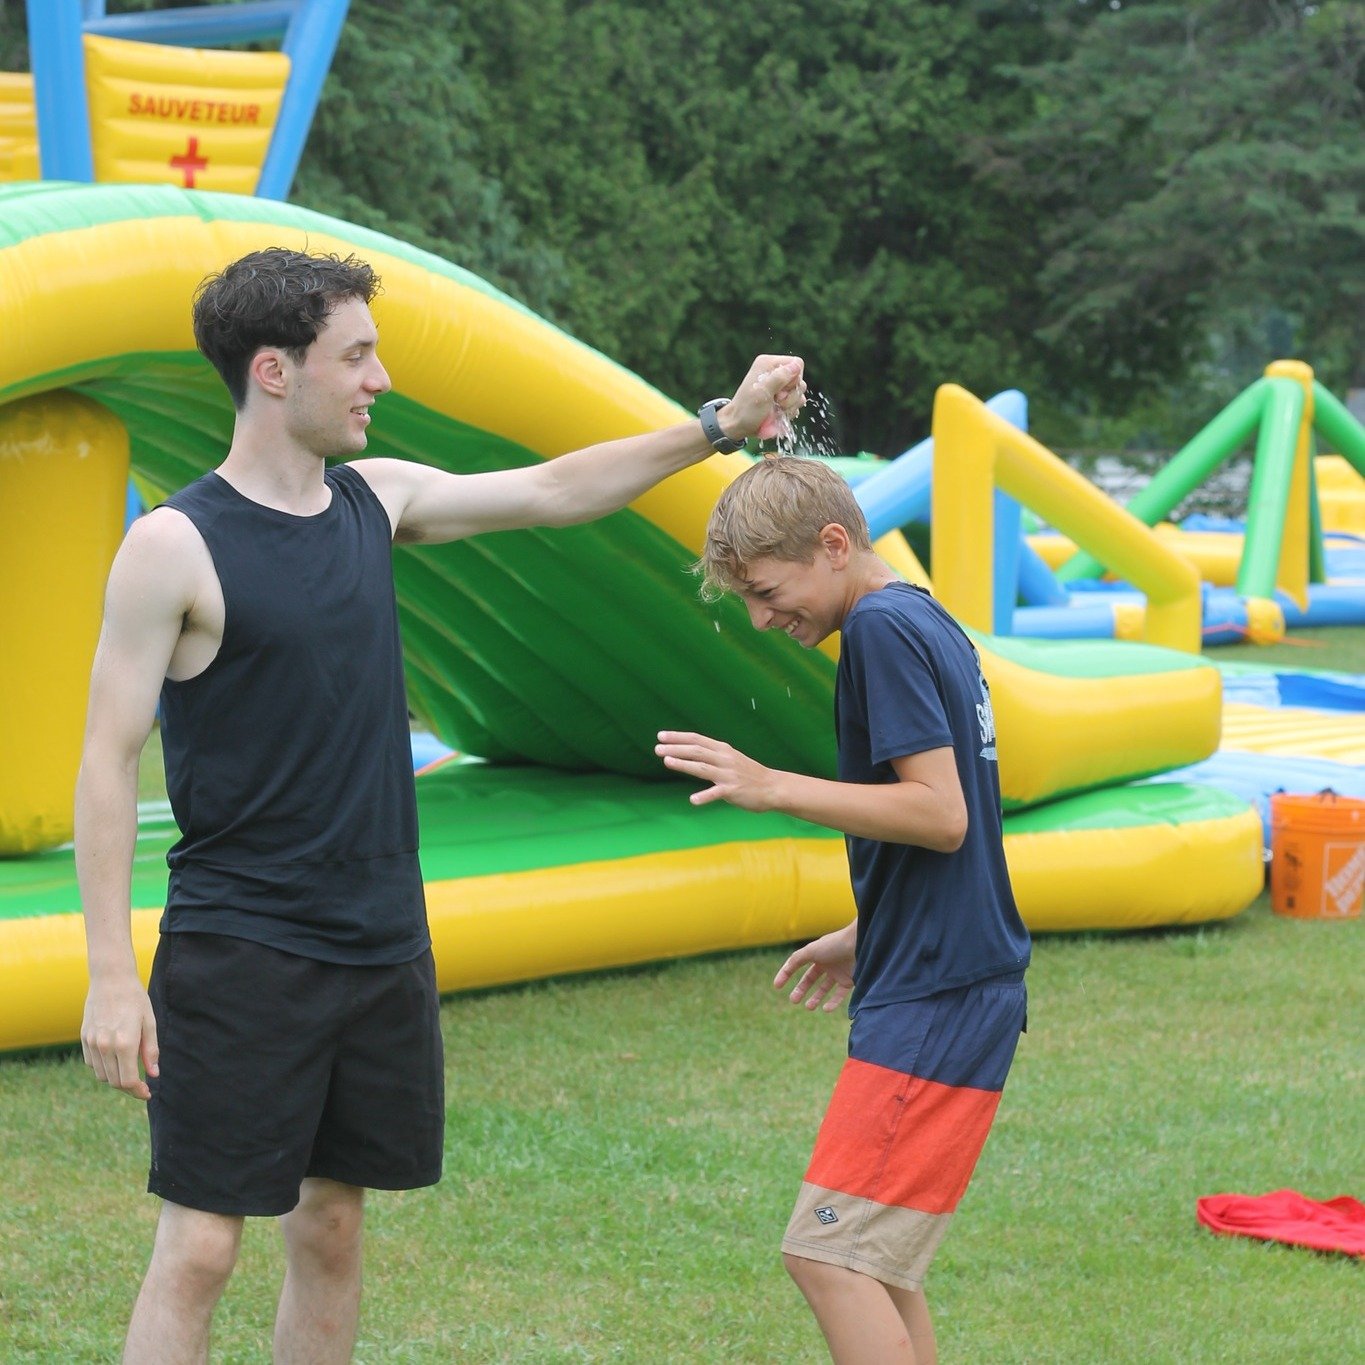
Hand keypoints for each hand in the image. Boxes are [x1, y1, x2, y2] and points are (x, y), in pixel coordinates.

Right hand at [81, 973, 158, 1100]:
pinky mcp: (84, 1038)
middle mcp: (105, 1046)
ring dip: (115, 1079)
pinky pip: (92, 1063)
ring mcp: (91, 1043)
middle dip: (128, 1088)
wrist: (110, 979)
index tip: (147, 1092)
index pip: (127, 1080)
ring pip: (101, 1075)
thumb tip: (154, 1074)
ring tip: (130, 1072)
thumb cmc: (135, 999)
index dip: (137, 1091)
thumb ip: (151, 1050)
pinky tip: (116, 1060)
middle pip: (114, 1081)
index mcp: (124, 1043)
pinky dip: (104, 1068)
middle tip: (142, 1086)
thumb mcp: (149, 1022)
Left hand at [656, 730, 777, 809]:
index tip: (661, 735)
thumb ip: (712, 755)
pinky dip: (704, 796)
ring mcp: (728, 774)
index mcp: (723, 750)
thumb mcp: (731, 758)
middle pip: (696, 751)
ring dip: (684, 764)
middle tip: (657, 748)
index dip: (678, 737)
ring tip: (667, 761)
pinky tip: (693, 800)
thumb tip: (691, 751)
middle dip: (676, 748)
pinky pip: (716, 793)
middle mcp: (725, 759)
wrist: (772, 787)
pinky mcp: (733, 790)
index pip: (697, 739)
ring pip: (702, 767)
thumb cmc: (748, 774)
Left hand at [721, 355, 806, 442]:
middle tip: (776, 402)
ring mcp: (779, 387)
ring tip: (775, 410)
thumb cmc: (746, 409)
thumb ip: (779, 377)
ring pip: (799, 394)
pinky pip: (796, 404)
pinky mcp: (782, 399)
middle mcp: (775, 372)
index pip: (797, 364)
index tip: (780, 391)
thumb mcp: (762, 393)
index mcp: (769, 364)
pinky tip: (777, 415)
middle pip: (800, 381)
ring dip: (790, 406)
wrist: (738, 426)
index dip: (794, 379)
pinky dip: (789, 411)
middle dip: (791, 396)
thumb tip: (796, 365)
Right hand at [773, 923, 855, 1012]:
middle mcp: (826, 962)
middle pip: (810, 978)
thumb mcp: (811, 950)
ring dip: (815, 998)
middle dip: (801, 989)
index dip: (786, 974)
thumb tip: (784, 970)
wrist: (861, 945)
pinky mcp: (849, 980)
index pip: (797, 964)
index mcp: (815, 953)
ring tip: (808, 1007)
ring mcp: (838, 972)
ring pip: (824, 988)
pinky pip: (839, 994)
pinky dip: (833, 1003)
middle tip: (793, 1000)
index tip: (777, 986)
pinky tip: (825, 1009)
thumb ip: (796, 960)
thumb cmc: (835, 945)